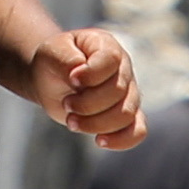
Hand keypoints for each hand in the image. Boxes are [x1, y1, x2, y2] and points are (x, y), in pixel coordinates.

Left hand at [34, 28, 143, 147]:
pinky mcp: (126, 116)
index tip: (71, 79)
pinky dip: (121, 140)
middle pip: (117, 92)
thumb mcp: (51, 52)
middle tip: (66, 104)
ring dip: (95, 123)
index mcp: (107, 47)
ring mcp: (129, 93)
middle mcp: (123, 69)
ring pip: (125, 115)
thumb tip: (78, 72)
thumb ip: (65, 59)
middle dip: (86, 104)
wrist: (53, 80)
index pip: (111, 60)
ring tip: (72, 121)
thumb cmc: (54, 62)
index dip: (91, 74)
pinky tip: (99, 140)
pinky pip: (137, 131)